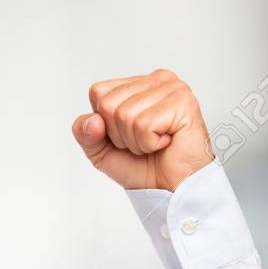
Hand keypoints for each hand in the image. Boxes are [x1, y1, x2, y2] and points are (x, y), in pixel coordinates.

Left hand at [72, 69, 214, 191]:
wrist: (171, 189)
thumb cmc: (143, 166)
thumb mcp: (100, 150)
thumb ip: (84, 132)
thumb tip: (92, 120)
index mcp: (138, 84)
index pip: (98, 92)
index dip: (105, 123)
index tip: (128, 134)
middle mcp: (157, 80)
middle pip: (108, 104)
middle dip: (120, 134)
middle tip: (144, 141)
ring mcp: (173, 89)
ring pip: (125, 115)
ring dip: (136, 141)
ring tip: (155, 144)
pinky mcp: (183, 103)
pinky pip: (144, 124)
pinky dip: (149, 143)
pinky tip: (166, 143)